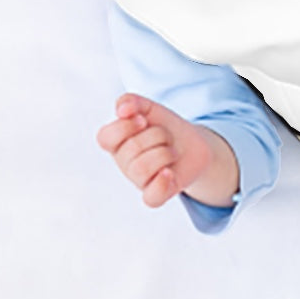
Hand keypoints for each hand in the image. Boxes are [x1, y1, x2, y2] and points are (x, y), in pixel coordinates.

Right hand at [96, 93, 215, 208]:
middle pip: (131, 150)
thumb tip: (121, 109)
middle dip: (157, 135)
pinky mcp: (156, 194)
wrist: (194, 144)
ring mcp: (139, 180)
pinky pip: (151, 197)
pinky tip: (170, 172)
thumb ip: (132, 101)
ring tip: (171, 151)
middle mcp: (124, 163)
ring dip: (165, 153)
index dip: (126, 126)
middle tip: (165, 136)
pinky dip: (161, 183)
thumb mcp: (150, 108)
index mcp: (117, 143)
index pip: (105, 137)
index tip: (144, 120)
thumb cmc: (166, 127)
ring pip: (141, 169)